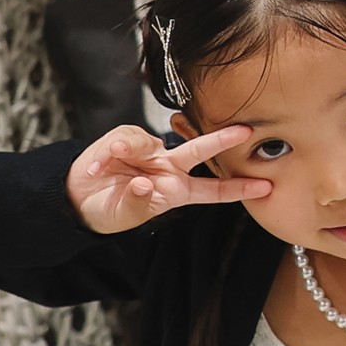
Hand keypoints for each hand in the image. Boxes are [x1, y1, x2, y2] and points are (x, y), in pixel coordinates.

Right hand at [69, 123, 270, 234]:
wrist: (79, 199)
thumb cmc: (111, 210)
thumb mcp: (127, 215)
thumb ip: (138, 202)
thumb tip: (144, 184)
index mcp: (176, 191)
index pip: (213, 190)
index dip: (238, 188)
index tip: (267, 186)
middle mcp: (167, 168)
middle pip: (198, 151)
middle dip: (221, 140)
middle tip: (244, 131)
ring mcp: (148, 152)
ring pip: (151, 142)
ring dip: (130, 150)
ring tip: (111, 163)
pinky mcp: (125, 139)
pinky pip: (124, 139)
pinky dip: (109, 152)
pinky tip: (99, 165)